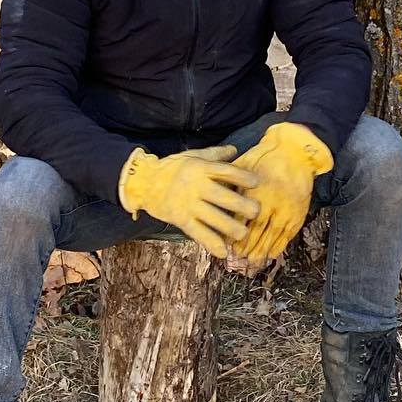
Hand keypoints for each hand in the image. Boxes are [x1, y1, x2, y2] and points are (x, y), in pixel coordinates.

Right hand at [118, 145, 260, 257]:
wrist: (144, 182)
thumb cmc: (172, 168)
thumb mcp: (192, 156)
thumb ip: (214, 154)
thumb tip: (235, 149)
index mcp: (201, 168)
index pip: (226, 171)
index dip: (243, 177)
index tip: (257, 183)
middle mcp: (197, 186)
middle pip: (223, 197)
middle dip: (242, 206)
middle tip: (256, 212)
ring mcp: (189, 204)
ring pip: (214, 218)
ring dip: (231, 228)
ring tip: (243, 234)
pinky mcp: (181, 219)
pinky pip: (198, 233)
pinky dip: (211, 243)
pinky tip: (223, 252)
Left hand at [231, 123, 333, 261]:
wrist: (295, 151)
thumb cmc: (265, 156)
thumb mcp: (243, 166)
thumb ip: (231, 183)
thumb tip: (217, 197)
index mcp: (255, 191)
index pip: (241, 217)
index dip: (232, 231)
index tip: (225, 243)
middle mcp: (271, 202)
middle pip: (256, 230)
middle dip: (246, 246)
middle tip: (237, 258)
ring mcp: (286, 208)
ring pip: (272, 235)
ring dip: (261, 250)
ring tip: (251, 261)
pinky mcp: (297, 212)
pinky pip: (287, 234)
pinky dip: (279, 246)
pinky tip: (271, 255)